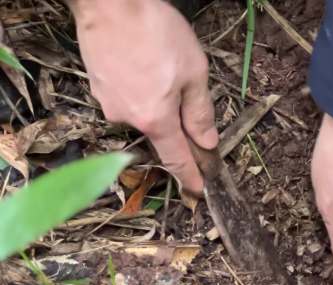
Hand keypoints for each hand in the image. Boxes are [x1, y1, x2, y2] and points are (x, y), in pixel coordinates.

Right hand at [68, 0, 217, 194]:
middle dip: (175, 123)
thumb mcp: (194, 73)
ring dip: (156, 100)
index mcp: (155, 120)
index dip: (189, 176)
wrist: (109, 1)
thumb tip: (208, 142)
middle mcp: (127, 119)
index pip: (176, 159)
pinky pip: (126, 96)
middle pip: (159, 132)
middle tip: (186, 94)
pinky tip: (145, 65)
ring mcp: (107, 103)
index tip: (197, 190)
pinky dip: (139, 88)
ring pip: (142, 112)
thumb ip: (200, 112)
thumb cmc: (156, 33)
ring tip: (163, 68)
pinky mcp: (96, 86)